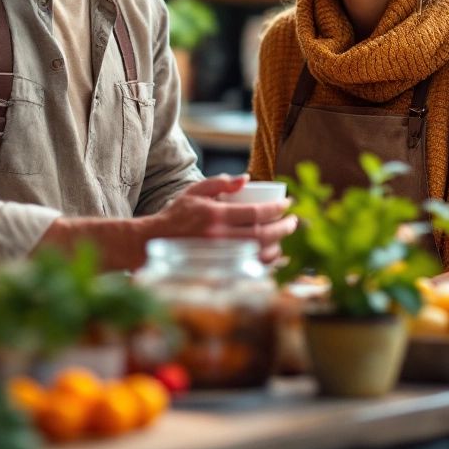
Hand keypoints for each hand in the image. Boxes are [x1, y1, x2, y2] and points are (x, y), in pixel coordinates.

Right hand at [153, 174, 296, 262]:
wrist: (153, 243)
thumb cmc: (176, 215)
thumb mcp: (194, 192)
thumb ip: (219, 183)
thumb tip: (246, 179)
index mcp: (216, 216)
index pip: (256, 212)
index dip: (277, 208)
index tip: (288, 204)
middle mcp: (220, 238)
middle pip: (263, 234)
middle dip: (284, 227)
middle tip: (295, 221)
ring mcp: (220, 257)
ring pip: (260, 254)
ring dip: (278, 246)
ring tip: (285, 236)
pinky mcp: (219, 270)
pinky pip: (250, 268)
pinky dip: (266, 263)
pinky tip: (274, 255)